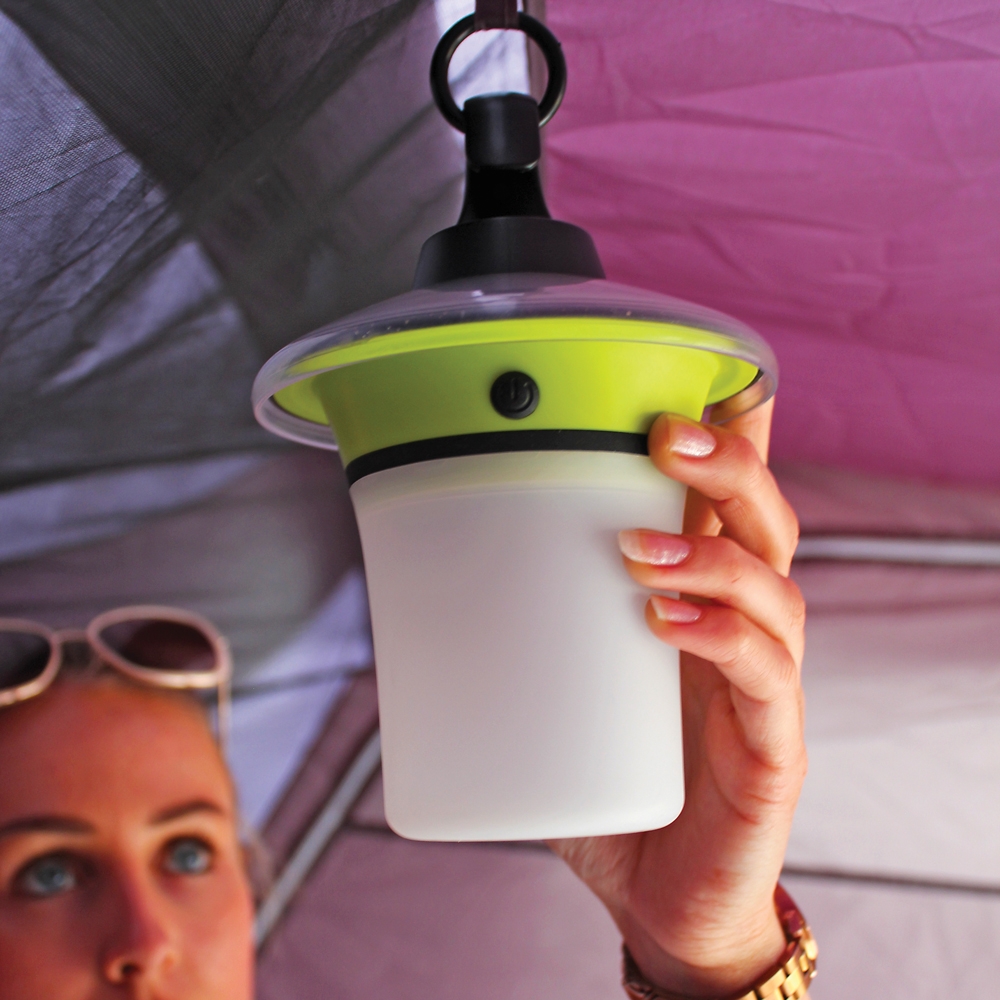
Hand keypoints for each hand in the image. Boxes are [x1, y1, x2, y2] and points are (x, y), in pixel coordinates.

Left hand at [549, 398, 806, 995]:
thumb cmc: (606, 780)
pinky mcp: (773, 748)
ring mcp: (765, 685)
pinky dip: (721, 638)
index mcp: (702, 598)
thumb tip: (414, 583)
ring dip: (711, 554)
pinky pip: (766, 678)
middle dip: (727, 463)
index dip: (727, 434)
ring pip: (776, 589)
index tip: (690, 378)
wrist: (657, 894)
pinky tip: (665, 623)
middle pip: (767, 520)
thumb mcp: (562, 689)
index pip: (728, 501)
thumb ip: (515, 633)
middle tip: (663, 432)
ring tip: (638, 548)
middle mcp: (744, 626)